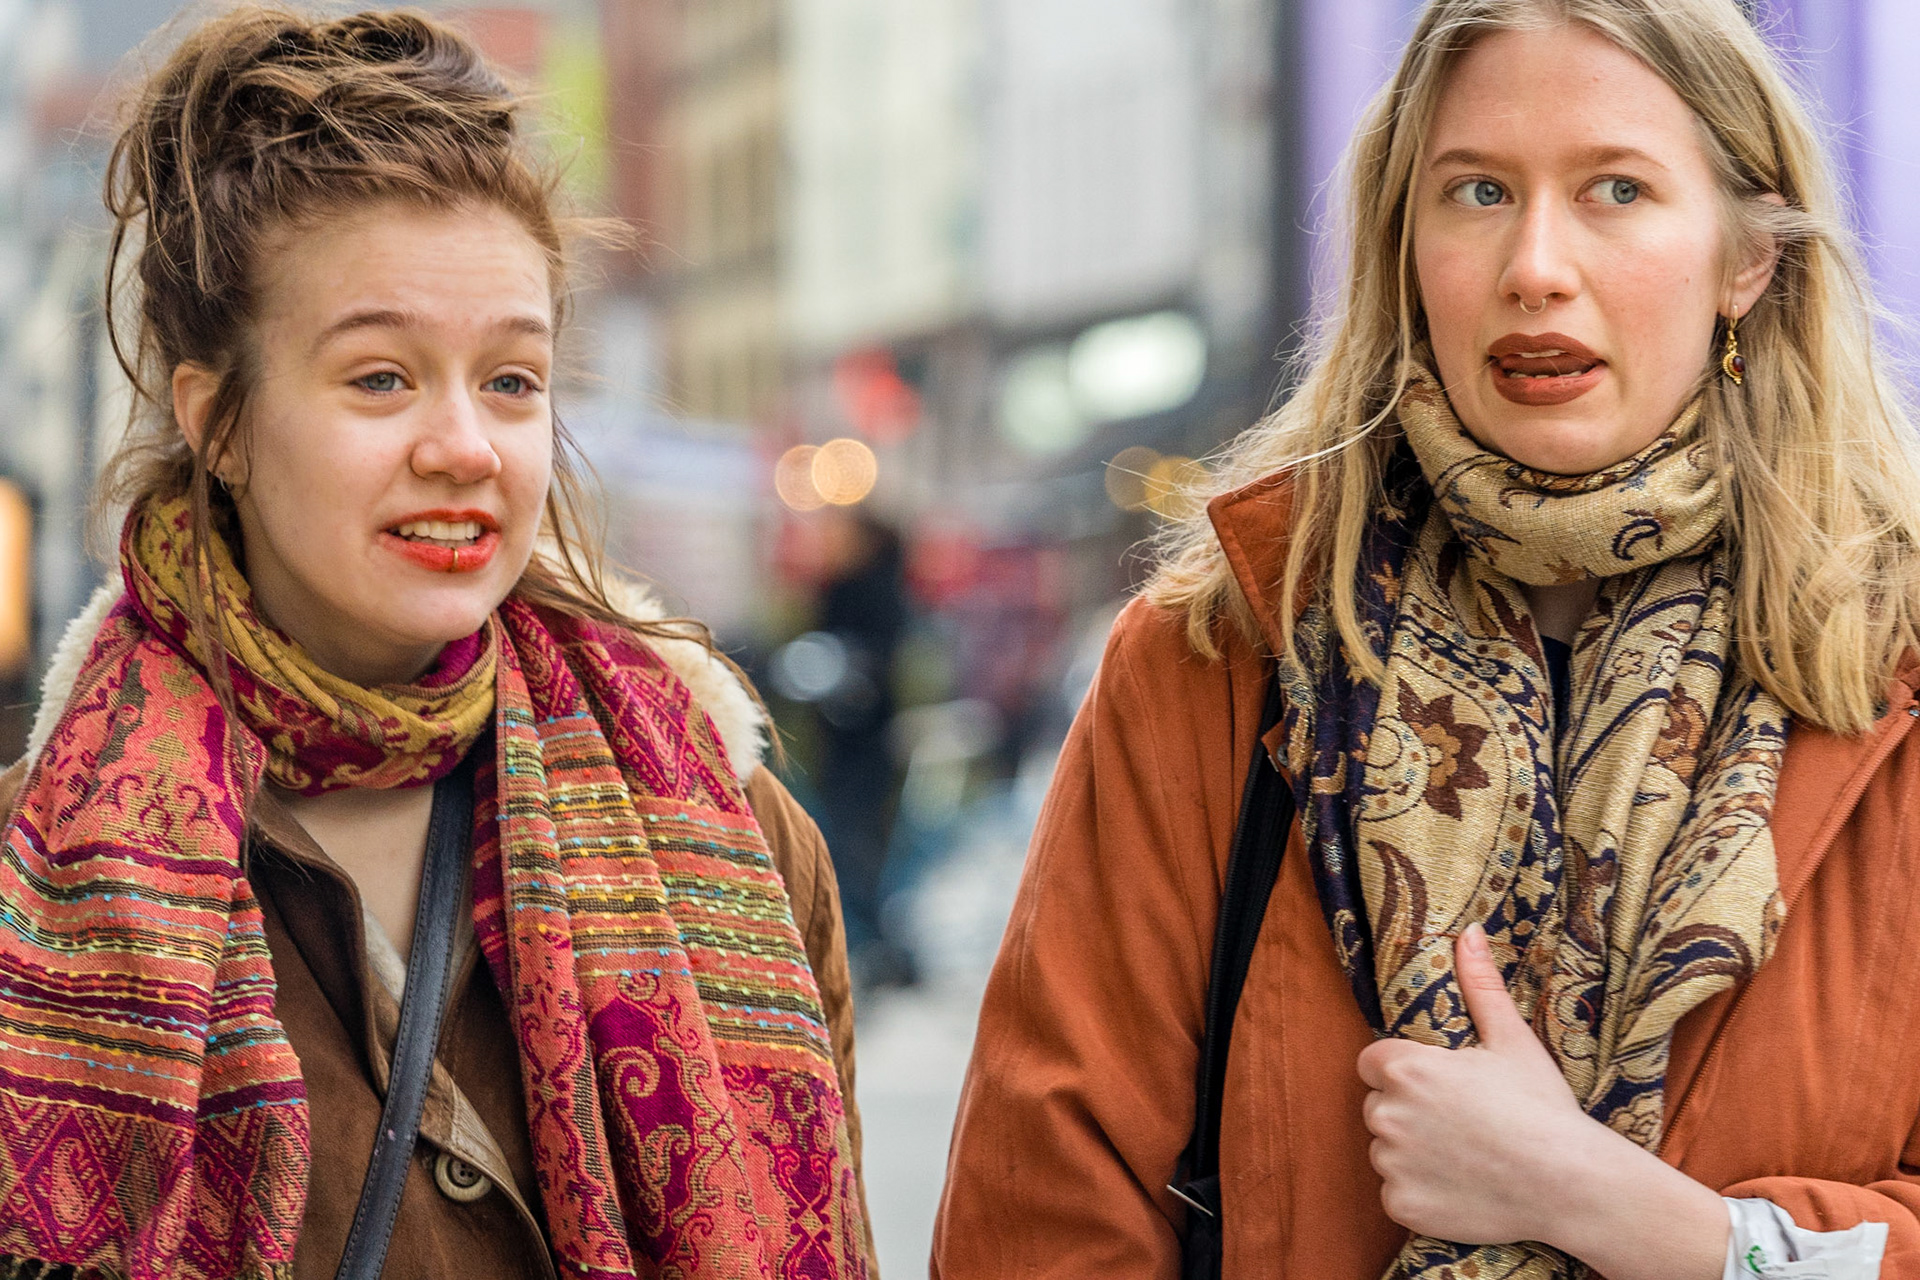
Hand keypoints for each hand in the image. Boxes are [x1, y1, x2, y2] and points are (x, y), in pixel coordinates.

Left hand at [1356, 923, 1597, 1244]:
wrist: (1570, 1182)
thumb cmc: (1541, 1107)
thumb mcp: (1512, 1039)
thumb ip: (1480, 986)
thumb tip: (1469, 933)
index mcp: (1406, 1068)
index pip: (1373, 1062)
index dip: (1402, 1070)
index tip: (1438, 1084)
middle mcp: (1388, 1114)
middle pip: (1378, 1105)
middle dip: (1407, 1110)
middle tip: (1460, 1120)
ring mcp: (1392, 1163)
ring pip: (1386, 1150)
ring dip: (1411, 1151)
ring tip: (1466, 1153)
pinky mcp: (1401, 1205)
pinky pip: (1396, 1192)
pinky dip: (1419, 1192)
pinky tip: (1461, 1186)